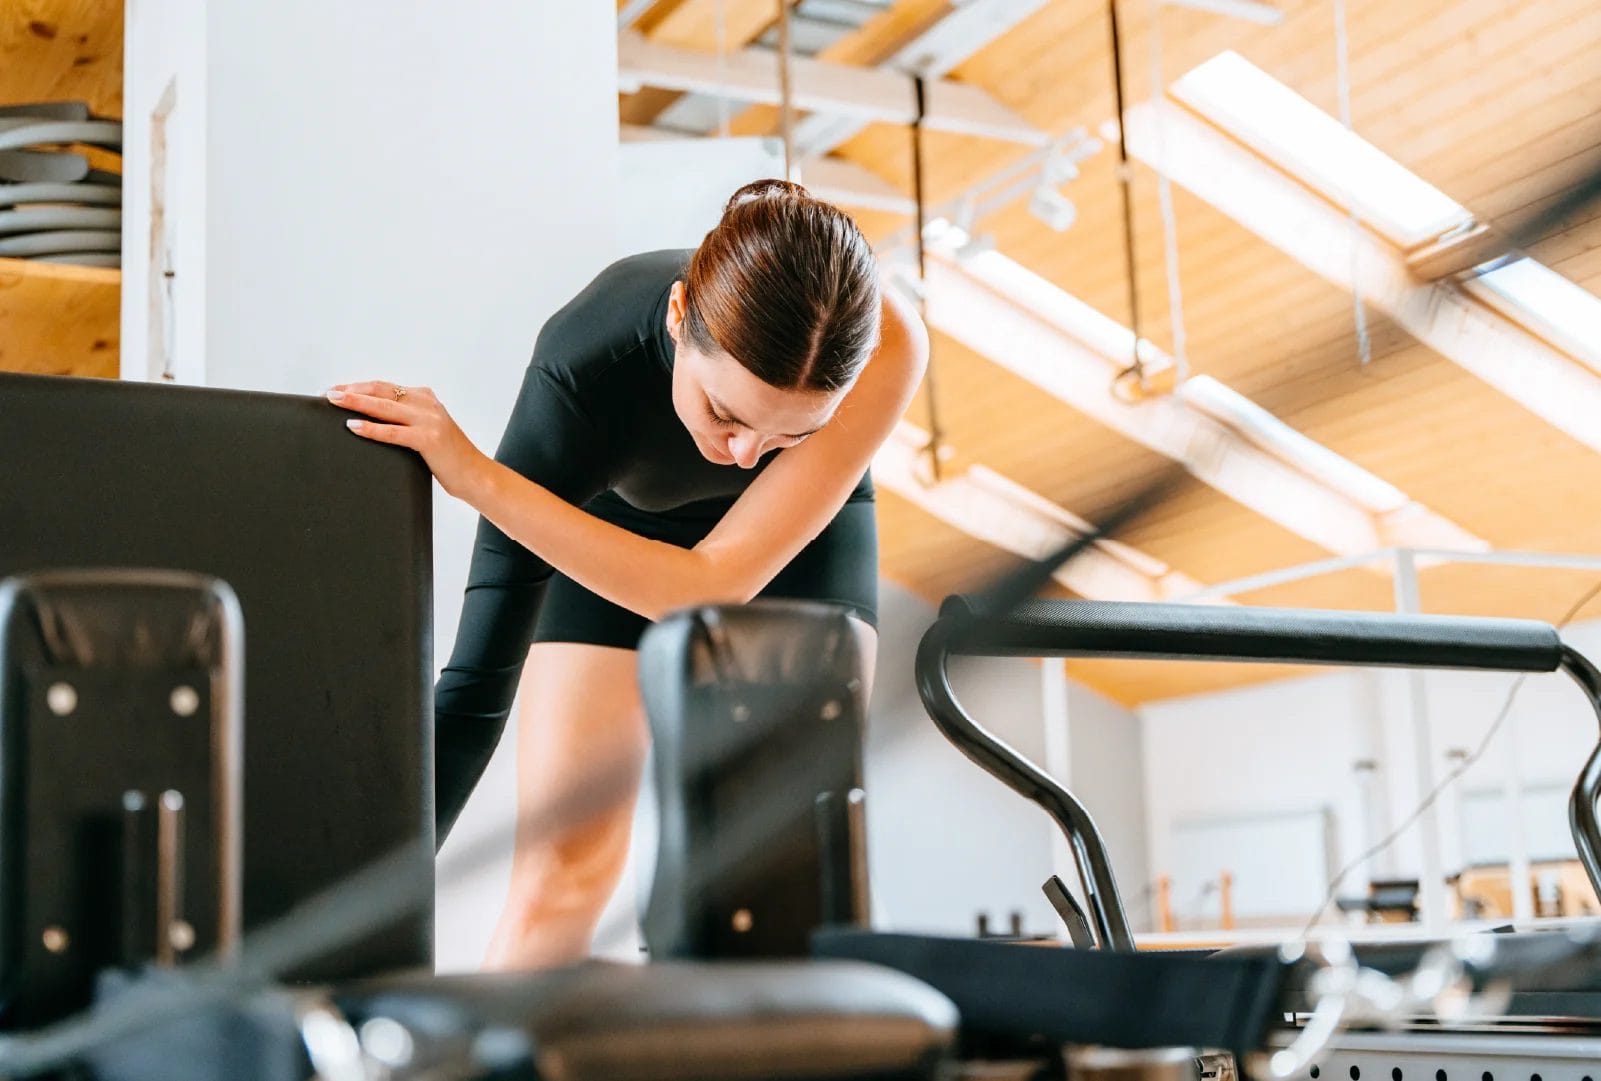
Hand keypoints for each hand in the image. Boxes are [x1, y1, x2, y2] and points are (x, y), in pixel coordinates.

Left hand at [327, 381, 489, 498]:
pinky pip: (394, 432)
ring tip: (334, 402)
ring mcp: (430, 420)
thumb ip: (406, 420)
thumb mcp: (427, 430)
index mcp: (425, 398)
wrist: (476, 475)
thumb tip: (371, 420)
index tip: (337, 389)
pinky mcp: (430, 439)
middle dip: (352, 390)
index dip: (359, 386)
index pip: (385, 386)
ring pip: (385, 407)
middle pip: (382, 391)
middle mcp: (428, 404)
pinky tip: (353, 426)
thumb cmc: (448, 458)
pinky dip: (371, 429)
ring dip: (356, 403)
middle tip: (328, 393)